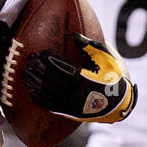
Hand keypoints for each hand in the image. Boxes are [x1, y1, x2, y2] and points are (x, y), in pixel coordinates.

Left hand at [23, 36, 137, 123]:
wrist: (121, 103)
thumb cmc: (115, 77)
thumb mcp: (106, 58)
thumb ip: (89, 46)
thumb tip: (72, 35)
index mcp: (84, 77)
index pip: (61, 67)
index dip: (49, 60)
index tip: (40, 53)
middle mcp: (74, 92)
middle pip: (51, 79)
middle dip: (38, 70)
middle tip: (28, 61)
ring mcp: (71, 103)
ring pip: (48, 93)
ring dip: (35, 83)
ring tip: (25, 74)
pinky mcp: (70, 112)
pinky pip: (51, 106)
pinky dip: (40, 99)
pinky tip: (32, 92)